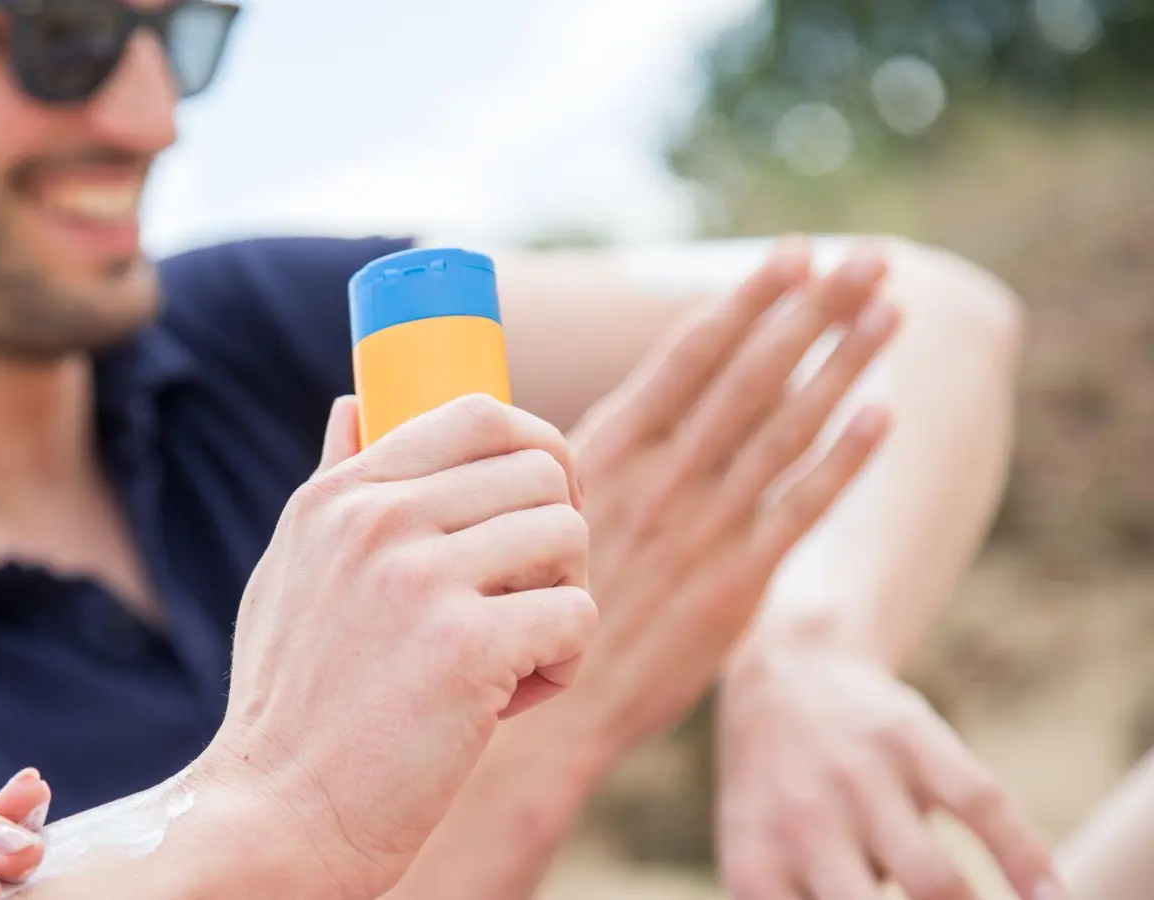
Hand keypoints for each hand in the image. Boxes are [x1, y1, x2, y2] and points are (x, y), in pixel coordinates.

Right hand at [203, 393, 598, 897]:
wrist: (276, 815)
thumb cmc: (291, 703)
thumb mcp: (290, 570)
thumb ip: (333, 485)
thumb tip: (354, 404)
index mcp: (342, 495)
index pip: (477, 413)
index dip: (536, 449)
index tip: (542, 504)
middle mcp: (378, 519)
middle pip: (542, 470)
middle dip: (558, 535)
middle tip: (530, 596)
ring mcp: (420, 578)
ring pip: (570, 535)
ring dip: (564, 598)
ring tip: (515, 653)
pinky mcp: (466, 647)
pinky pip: (578, 615)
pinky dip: (564, 665)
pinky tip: (511, 701)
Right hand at [558, 237, 895, 754]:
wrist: (539, 716)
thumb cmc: (526, 602)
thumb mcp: (533, 509)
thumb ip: (579, 455)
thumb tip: (586, 396)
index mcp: (603, 450)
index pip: (688, 354)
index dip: (747, 299)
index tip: (792, 252)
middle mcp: (658, 479)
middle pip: (750, 375)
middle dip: (812, 308)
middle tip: (866, 256)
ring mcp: (700, 531)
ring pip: (786, 429)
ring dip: (842, 364)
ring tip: (891, 310)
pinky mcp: (733, 587)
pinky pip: (799, 512)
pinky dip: (844, 461)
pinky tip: (882, 415)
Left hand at [715, 644, 1065, 899]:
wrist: (783, 676)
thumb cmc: (778, 797)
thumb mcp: (759, 859)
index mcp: (760, 869)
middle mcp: (805, 824)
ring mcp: (862, 778)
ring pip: (937, 883)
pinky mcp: (915, 738)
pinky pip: (985, 808)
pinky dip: (1028, 863)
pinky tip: (1051, 898)